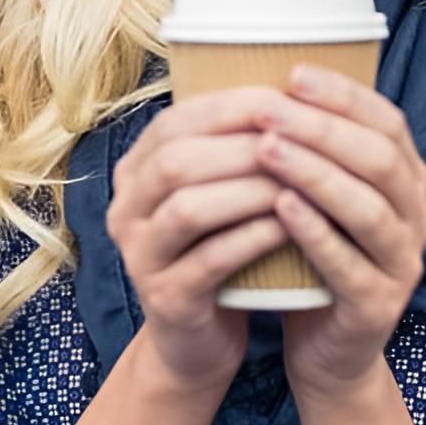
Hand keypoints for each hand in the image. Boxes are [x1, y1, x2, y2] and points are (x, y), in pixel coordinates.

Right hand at [103, 87, 299, 389]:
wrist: (199, 340)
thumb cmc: (221, 247)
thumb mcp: (218, 190)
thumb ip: (233, 145)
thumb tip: (292, 84)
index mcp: (136, 170)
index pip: (175, 121)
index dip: (230, 106)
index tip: (285, 98)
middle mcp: (125, 208)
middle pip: (176, 161)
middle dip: (242, 146)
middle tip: (300, 139)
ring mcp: (139, 256)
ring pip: (189, 209)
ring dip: (249, 190)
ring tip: (300, 181)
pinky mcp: (165, 300)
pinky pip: (208, 261)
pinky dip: (251, 238)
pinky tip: (289, 227)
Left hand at [252, 64, 425, 402]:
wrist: (324, 347)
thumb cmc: (312, 254)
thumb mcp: (319, 193)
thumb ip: (312, 145)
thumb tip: (264, 78)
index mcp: (408, 178)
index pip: (387, 122)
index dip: (344, 95)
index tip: (293, 74)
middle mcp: (417, 215)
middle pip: (379, 159)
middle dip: (321, 129)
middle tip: (268, 109)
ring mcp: (404, 263)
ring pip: (367, 208)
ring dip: (316, 174)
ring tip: (267, 149)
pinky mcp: (380, 306)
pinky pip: (349, 264)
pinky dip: (316, 232)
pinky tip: (281, 207)